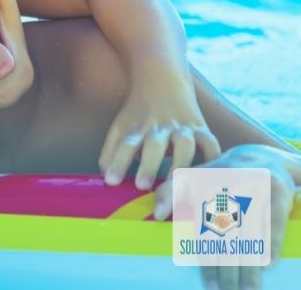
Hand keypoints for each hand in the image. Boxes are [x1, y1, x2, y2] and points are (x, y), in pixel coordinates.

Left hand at [100, 78, 220, 189]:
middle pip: (154, 146)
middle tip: (142, 185)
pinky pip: (211, 144)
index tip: (112, 182)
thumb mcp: (120, 127)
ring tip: (175, 184)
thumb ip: (110, 153)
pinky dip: (213, 158)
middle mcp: (160, 128)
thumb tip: (107, 180)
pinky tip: (211, 176)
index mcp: (137, 129)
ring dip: (179, 163)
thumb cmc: (138, 112)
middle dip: (149, 165)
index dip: (118, 163)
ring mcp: (182, 128)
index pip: (125, 146)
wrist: (162, 80)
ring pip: (184, 145)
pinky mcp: (202, 129)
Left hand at [153, 144, 299, 289]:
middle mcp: (228, 190)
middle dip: (227, 271)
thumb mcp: (192, 178)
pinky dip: (270, 245)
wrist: (259, 157)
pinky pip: (272, 225)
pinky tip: (267, 264)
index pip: (202, 229)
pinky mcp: (277, 196)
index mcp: (204, 186)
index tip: (208, 283)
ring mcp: (253, 193)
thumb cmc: (220, 175)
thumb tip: (156, 214)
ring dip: (249, 266)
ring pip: (249, 237)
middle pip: (226, 239)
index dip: (204, 258)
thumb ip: (170, 192)